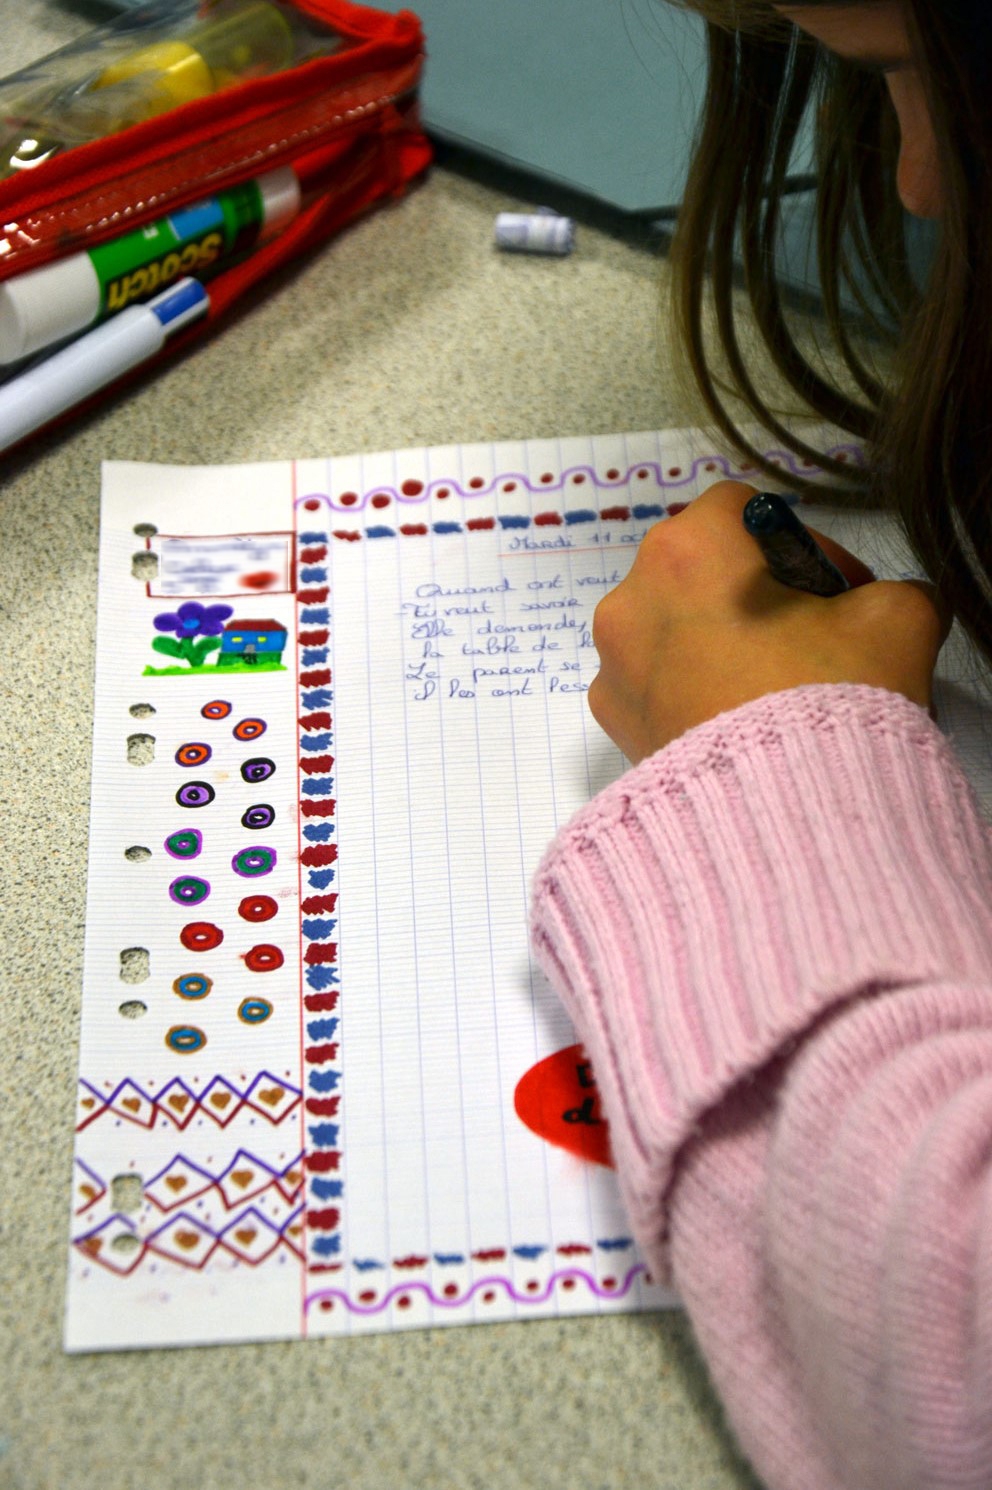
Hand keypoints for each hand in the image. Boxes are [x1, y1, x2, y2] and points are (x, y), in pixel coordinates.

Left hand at [588, 481, 946, 762]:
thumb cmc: (825, 703)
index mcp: (689, 550)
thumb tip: (887, 605)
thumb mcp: (896, 621)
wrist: (783, 816)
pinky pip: (657, 685)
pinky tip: (742, 723)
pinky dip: (693, 692)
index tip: (836, 590)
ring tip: (776, 689)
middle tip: (811, 639)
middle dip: (756, 595)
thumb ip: (893, 592)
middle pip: (701, 569)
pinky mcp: (614, 722)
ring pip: (675, 628)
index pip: (743, 510)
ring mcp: (615, 663)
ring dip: (721, 643)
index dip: (800, 544)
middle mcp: (633, 598)